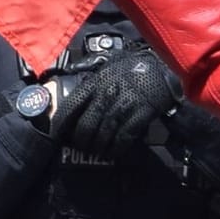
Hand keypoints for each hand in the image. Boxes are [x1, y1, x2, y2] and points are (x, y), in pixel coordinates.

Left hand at [49, 49, 176, 156]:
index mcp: (96, 81)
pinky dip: (117, 147)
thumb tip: (76, 101)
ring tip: (96, 151)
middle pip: (87, 123)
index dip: (63, 122)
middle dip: (81, 140)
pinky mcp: (140, 114)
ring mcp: (124, 104)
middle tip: (81, 146)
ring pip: (104, 132)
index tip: (57, 133)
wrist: (161, 66)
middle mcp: (107, 93)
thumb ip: (92, 83)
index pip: (72, 104)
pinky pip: (124, 136)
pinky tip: (113, 152)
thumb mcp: (107, 69)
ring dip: (98, 146)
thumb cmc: (132, 68)